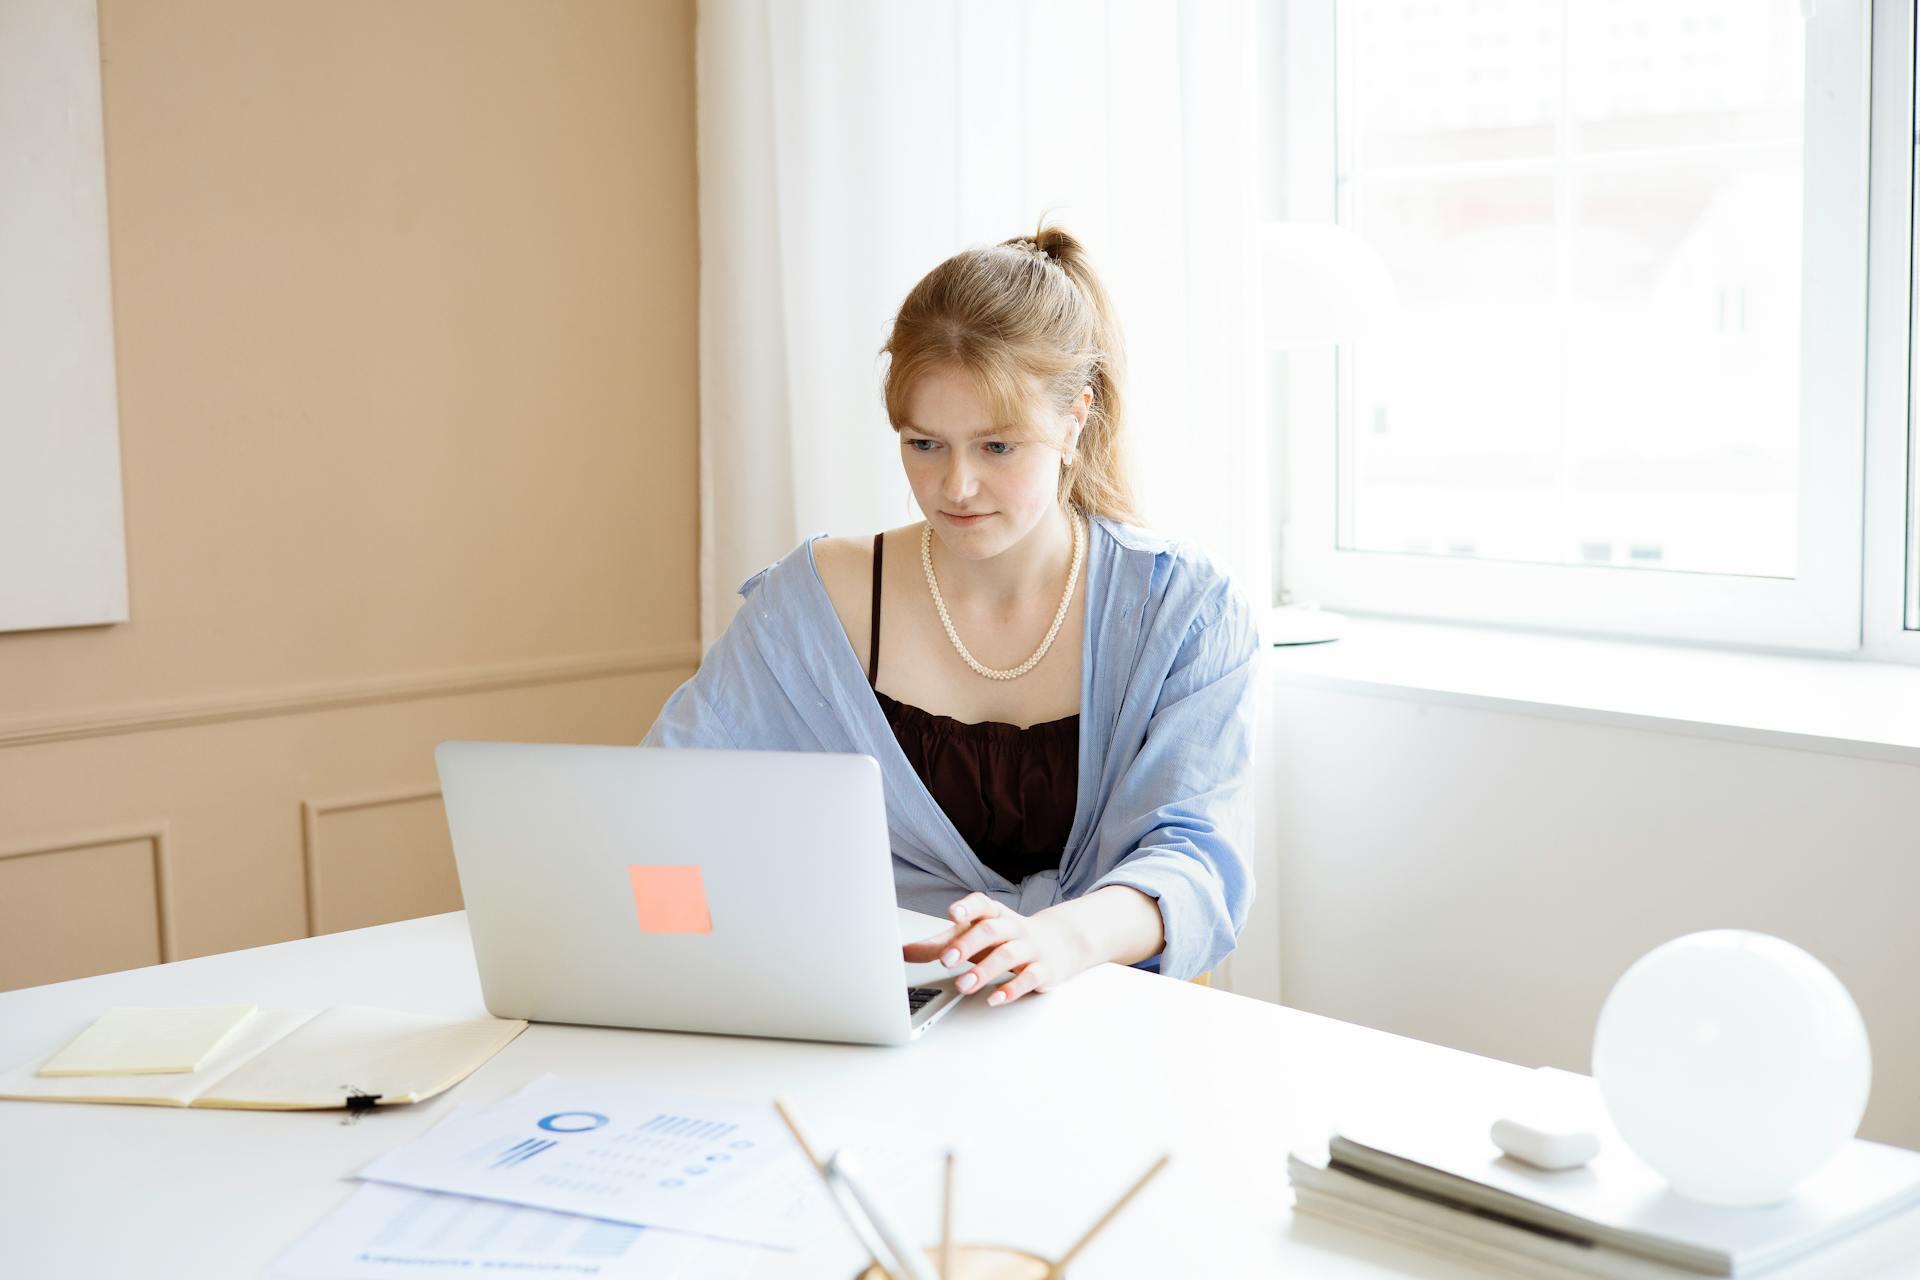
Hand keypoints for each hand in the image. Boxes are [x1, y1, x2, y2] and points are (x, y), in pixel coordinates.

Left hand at [901, 892, 1089, 1007]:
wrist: (1057, 943)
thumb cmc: (1004, 939)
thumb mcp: (973, 937)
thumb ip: (939, 944)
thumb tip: (903, 951)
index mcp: (993, 914)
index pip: (981, 904)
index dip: (967, 908)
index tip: (952, 915)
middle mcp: (1012, 928)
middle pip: (991, 931)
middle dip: (967, 945)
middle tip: (946, 959)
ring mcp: (1030, 948)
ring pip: (1008, 956)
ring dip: (984, 971)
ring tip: (963, 985)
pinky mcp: (1043, 970)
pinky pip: (1029, 978)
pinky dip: (1012, 989)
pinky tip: (995, 998)